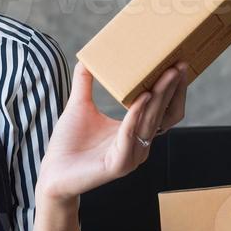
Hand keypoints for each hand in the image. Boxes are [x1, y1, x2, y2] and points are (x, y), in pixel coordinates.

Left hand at [36, 60, 189, 202]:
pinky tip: (141, 98)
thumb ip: (84, 82)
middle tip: (178, 64)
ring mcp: (131, 156)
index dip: (170, 88)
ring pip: (151, 122)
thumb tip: (85, 56)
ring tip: (166, 75)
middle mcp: (139, 144)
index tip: (175, 63)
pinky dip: (136, 116)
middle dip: (171, 88)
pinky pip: (130, 136)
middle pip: (161, 112)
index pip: (161, 108)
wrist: (52, 174)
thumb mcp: (79, 106)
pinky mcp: (118, 165)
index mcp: (134, 131)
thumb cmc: (67, 143)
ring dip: (159, 97)